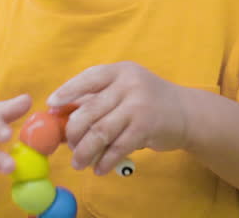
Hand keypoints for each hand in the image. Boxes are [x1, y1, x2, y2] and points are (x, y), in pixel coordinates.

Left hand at [48, 62, 189, 174]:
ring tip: (78, 162)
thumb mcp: (125, 89)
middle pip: (89, 109)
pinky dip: (105, 160)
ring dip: (85, 150)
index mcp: (119, 71)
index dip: (66, 92)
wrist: (188, 113)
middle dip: (73, 131)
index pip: (87, 79)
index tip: (51, 106)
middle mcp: (128, 84)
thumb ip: (98, 97)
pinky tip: (99, 168)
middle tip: (69, 146)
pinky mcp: (146, 127)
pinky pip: (117, 147)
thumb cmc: (148, 102)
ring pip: (100, 131)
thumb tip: (62, 113)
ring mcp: (138, 105)